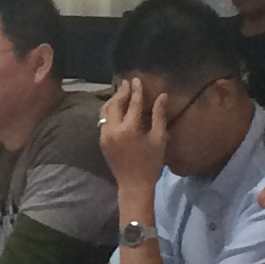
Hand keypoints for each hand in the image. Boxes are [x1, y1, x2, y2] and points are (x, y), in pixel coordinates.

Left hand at [97, 76, 170, 192]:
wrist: (133, 184)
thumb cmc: (150, 162)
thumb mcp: (159, 139)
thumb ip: (159, 116)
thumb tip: (162, 96)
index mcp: (129, 128)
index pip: (133, 103)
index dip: (136, 90)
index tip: (137, 80)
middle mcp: (113, 129)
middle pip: (115, 103)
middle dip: (121, 92)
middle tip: (126, 83)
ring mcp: (105, 135)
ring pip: (105, 111)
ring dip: (113, 100)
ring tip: (120, 92)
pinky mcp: (102, 141)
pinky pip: (103, 120)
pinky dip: (109, 111)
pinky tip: (115, 108)